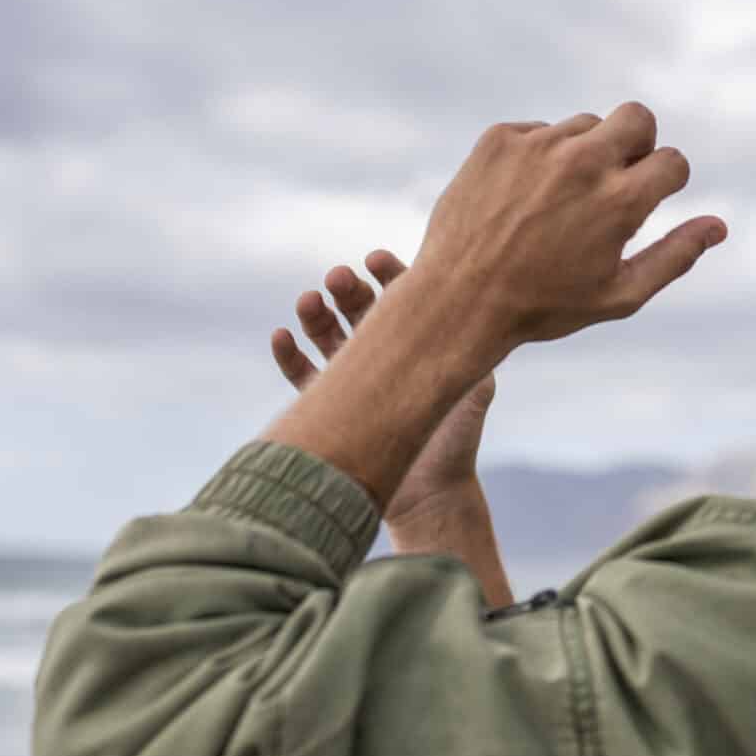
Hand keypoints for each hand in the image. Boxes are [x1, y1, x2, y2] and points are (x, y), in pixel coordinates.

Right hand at [271, 249, 496, 523]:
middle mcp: (385, 355)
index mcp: (418, 342)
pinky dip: (289, 354)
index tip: (375, 259)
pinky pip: (302, 374)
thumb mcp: (473, 392)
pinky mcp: (331, 406)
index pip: (399, 296)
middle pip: (359, 310)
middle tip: (339, 277)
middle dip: (348, 289)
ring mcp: (355, 379)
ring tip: (308, 300)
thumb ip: (473, 355)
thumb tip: (473, 315)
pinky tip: (281, 336)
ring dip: (315, 314)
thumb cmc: (456, 443)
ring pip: (327, 335)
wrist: (430, 495)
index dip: (386, 273)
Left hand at [411, 105, 725, 352]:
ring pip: (585, 125)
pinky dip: (538, 157)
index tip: (647, 200)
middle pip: (638, 117)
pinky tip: (521, 198)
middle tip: (617, 179)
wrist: (457, 301)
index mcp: (620, 201)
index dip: (666, 182)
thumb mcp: (619, 295)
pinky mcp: (500, 138)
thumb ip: (675, 256)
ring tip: (557, 202)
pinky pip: (538, 131)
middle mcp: (583, 162)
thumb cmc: (544, 306)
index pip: (673, 161)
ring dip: (584, 153)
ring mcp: (538, 145)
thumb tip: (719, 226)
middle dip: (638, 143)